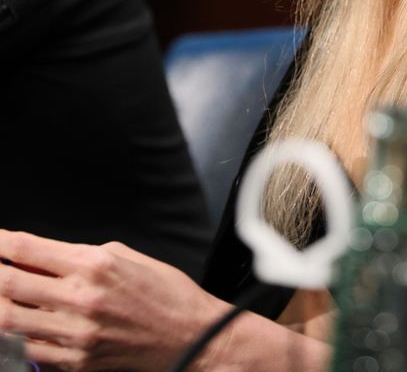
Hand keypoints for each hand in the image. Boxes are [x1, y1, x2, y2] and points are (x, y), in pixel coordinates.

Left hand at [0, 230, 230, 371]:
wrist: (190, 335)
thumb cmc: (163, 292)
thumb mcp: (124, 256)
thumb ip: (79, 256)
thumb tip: (40, 259)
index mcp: (94, 264)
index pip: (29, 250)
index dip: (1, 243)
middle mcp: (81, 298)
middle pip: (9, 285)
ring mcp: (75, 334)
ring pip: (9, 322)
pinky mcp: (76, 363)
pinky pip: (28, 353)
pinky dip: (10, 340)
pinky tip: (9, 327)